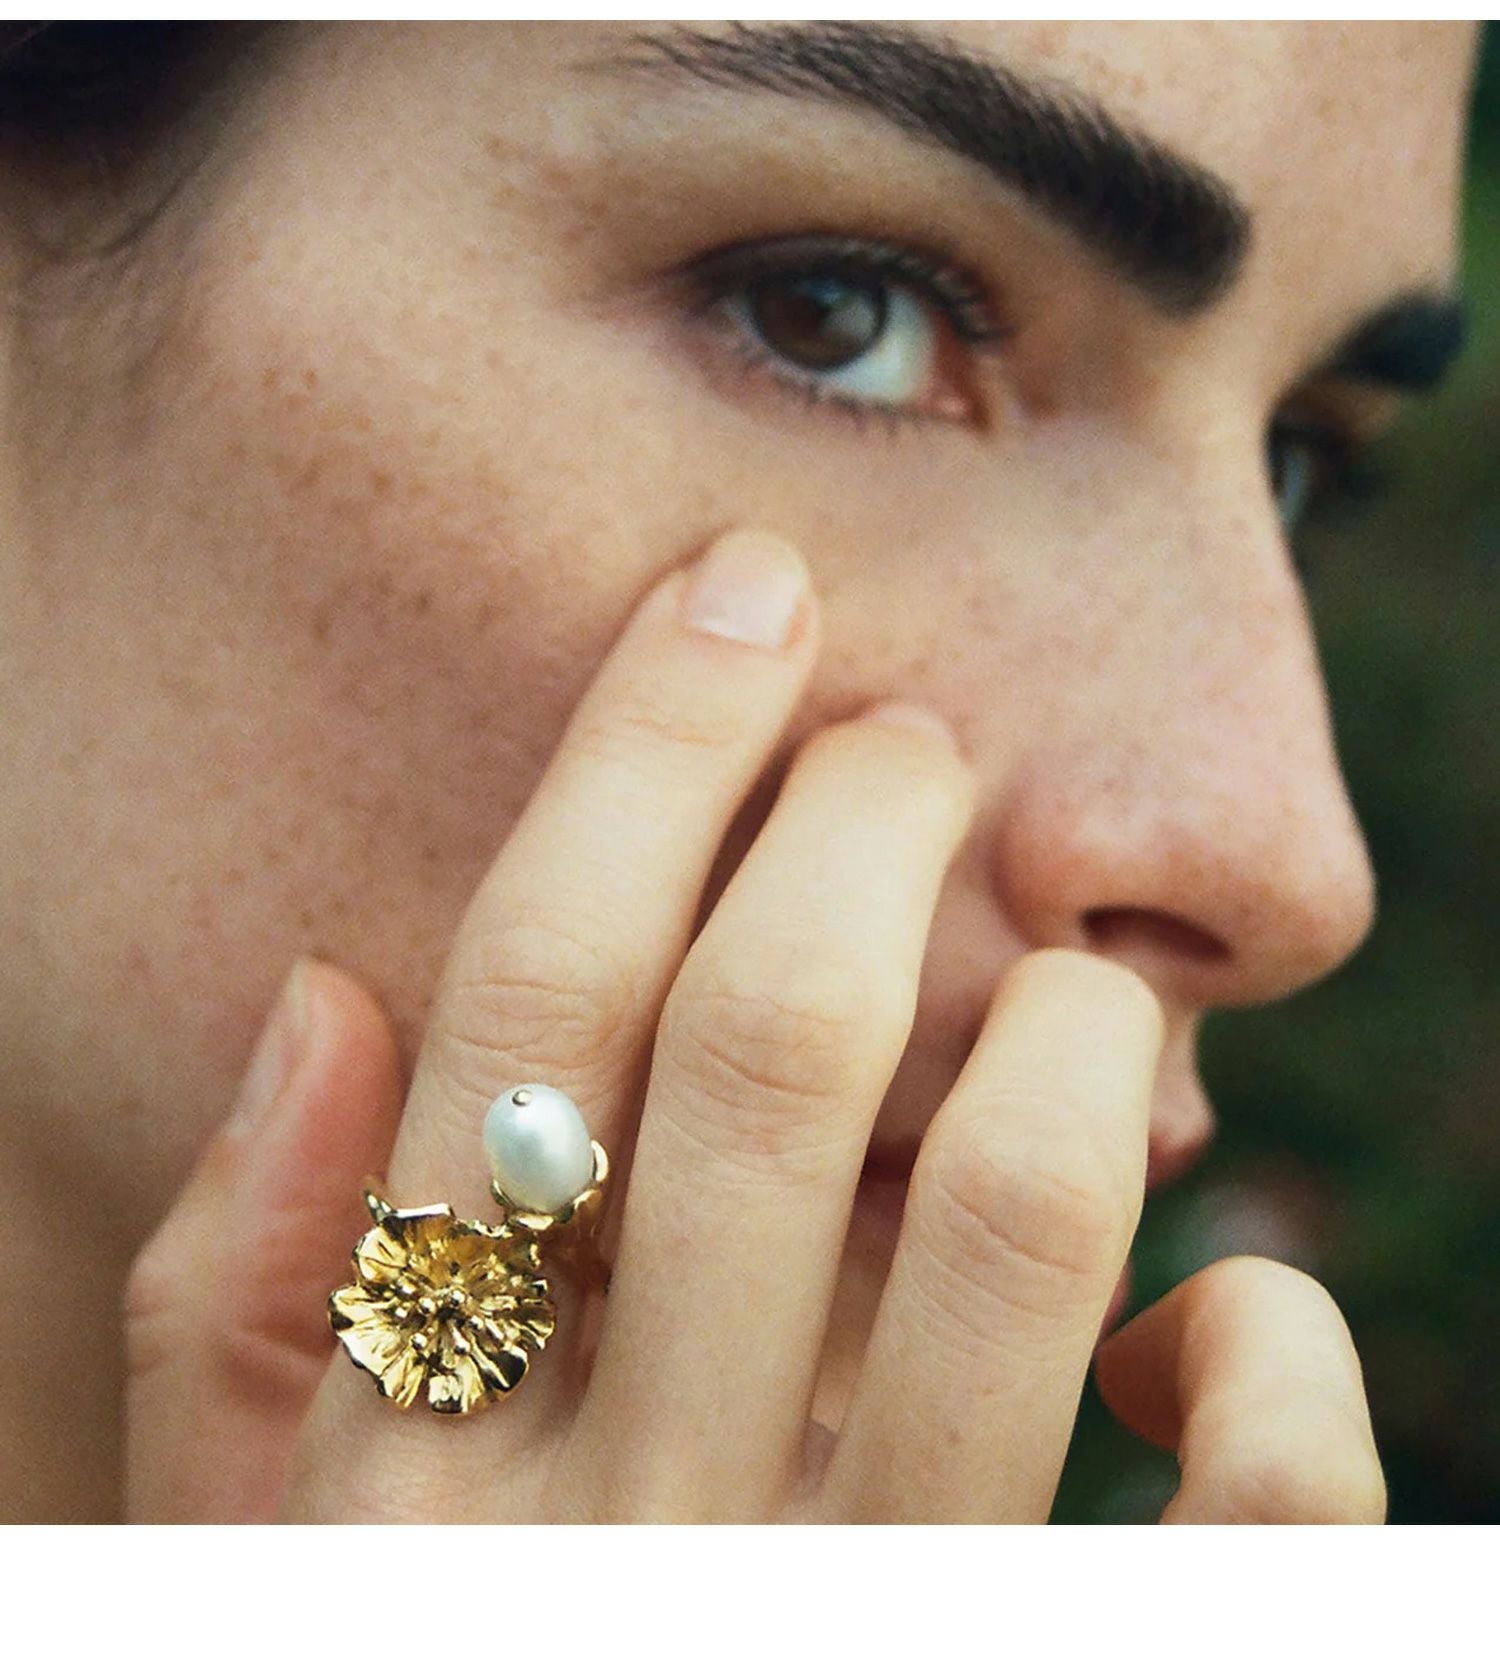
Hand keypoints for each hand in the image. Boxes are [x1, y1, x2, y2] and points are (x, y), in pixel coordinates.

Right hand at [122, 527, 1385, 1522]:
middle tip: (906, 746)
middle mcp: (645, 1536)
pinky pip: (1255, 1513)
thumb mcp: (236, 1585)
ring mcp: (882, 1646)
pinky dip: (1268, 1357)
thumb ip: (229, 1318)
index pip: (527, 1005)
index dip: (640, 753)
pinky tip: (1213, 1321)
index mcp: (423, 1476)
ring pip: (1016, 1220)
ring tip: (1072, 984)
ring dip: (1073, 1041)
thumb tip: (327, 1002)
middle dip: (863, 824)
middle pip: (777, 1056)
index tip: (744, 590)